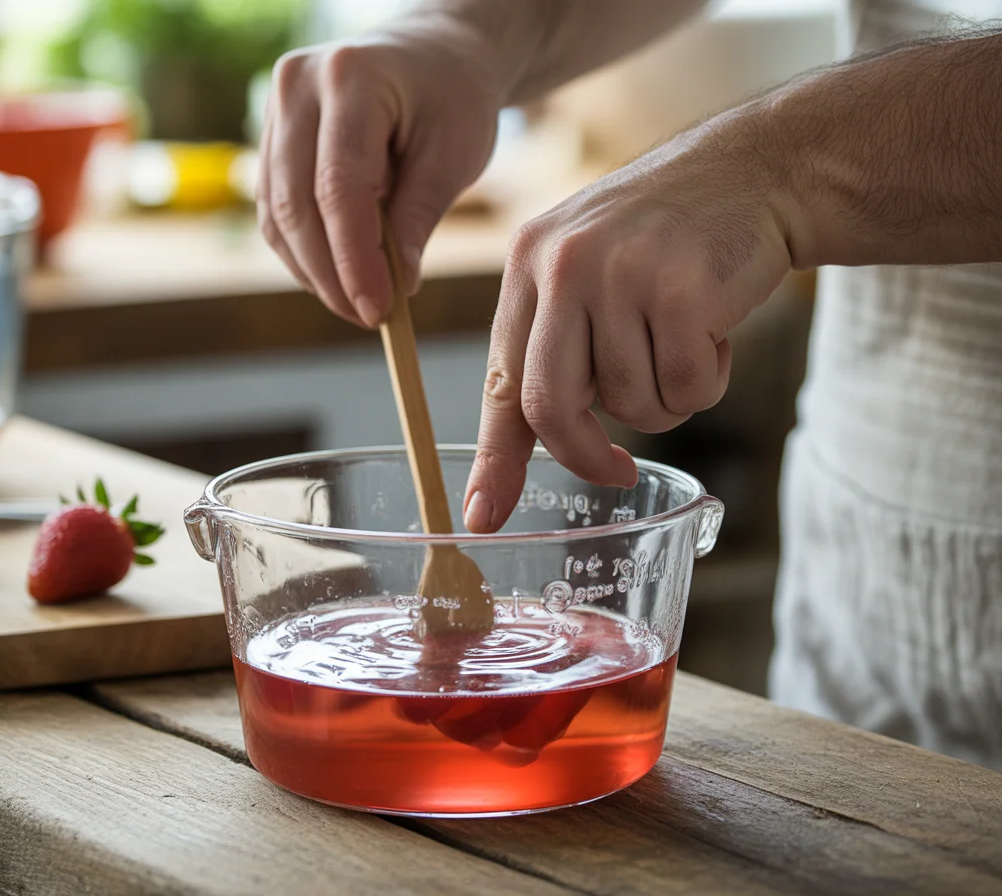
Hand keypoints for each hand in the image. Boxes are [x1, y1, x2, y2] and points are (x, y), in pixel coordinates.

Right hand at [258, 21, 503, 326]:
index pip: (339, 188)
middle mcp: (296, 86)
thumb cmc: (454, 98)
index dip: (354, 259)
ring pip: (277, 214)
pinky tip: (338, 277)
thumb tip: (395, 290)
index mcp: (350, 78)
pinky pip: (275, 210)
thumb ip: (419, 218)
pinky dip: (304, 253)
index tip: (378, 311)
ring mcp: (275, 110)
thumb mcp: (455, 154)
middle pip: (296, 205)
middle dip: (331, 275)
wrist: (433, 54)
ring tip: (359, 304)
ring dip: (314, 271)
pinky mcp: (271, 138)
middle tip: (370, 318)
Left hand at [463, 116, 792, 531]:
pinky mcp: (681, 289)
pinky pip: (687, 389)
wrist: (755, 171)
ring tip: (685, 340)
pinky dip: (709, 380)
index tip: (482, 516)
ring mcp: (621, 274)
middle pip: (551, 407)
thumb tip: (531, 442)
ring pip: (630, 406)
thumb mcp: (590, 270)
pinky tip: (718, 329)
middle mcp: (563, 265)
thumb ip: (556, 344)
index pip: (503, 380)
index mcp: (529, 264)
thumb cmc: (669, 239)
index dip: (494, 459)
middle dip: (586, 456)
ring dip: (667, 399)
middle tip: (617, 471)